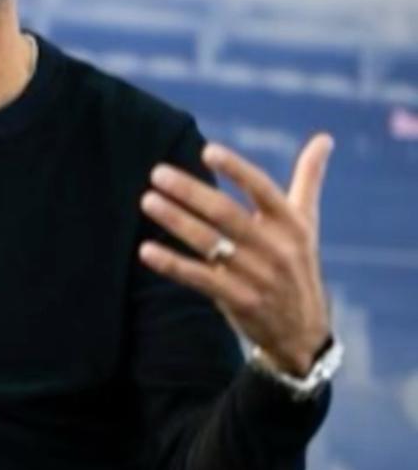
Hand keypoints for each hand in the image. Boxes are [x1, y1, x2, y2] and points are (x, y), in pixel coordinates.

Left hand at [138, 134, 333, 374]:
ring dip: (176, 221)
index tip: (207, 150)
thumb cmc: (297, 264)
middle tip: (157, 173)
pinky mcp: (239, 301)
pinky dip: (172, 264)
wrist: (302, 331)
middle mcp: (277, 248)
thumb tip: (324, 138)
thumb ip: (309, 179)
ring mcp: (258, 276)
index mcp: (292, 224)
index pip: (262, 190)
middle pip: (227, 214)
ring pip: (210, 243)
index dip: (236, 170)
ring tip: (148, 201)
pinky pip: (200, 278)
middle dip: (190, 192)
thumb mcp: (307, 224)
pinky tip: (145, 250)